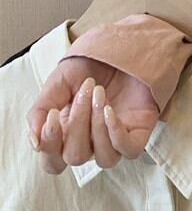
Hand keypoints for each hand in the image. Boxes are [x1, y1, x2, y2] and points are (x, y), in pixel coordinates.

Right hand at [26, 56, 158, 174]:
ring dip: (98, 127)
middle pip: (76, 157)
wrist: (119, 48)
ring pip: (104, 158)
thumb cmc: (88, 67)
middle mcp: (90, 142)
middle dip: (77, 124)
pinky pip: (129, 150)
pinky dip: (117, 134)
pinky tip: (110, 111)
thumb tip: (34, 142)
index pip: (52, 162)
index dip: (50, 146)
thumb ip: (40, 112)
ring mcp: (116, 140)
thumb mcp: (57, 83)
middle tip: (84, 91)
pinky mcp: (138, 133)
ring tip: (99, 95)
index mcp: (66, 134)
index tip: (53, 115)